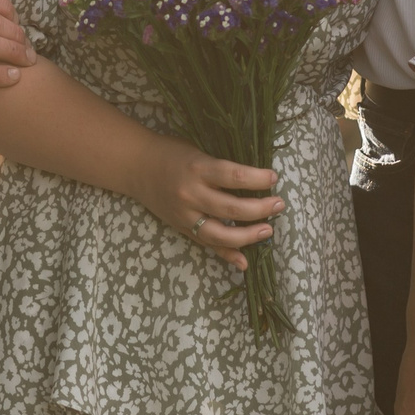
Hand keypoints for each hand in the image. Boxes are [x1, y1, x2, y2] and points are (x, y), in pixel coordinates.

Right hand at [130, 141, 282, 272]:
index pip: (234, 175)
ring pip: (221, 233)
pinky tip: (244, 262)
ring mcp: (185, 214)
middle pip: (231, 208)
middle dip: (260, 209)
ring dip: (249, 235)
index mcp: (197, 168)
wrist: (136, 166)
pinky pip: (207, 244)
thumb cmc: (171, 153)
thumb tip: (256, 181)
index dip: (258, 179)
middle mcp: (191, 193)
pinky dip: (226, 255)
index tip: (274, 177)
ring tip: (268, 229)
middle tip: (279, 205)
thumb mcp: (197, 153)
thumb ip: (221, 170)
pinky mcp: (181, 227)